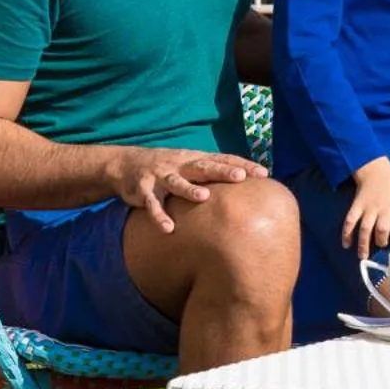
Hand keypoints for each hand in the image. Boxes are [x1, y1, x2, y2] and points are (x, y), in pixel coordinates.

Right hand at [112, 147, 268, 233]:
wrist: (126, 164)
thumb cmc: (168, 167)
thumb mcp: (190, 164)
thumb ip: (212, 172)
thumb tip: (245, 182)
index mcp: (194, 159)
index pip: (222, 159)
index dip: (242, 165)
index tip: (263, 174)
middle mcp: (180, 165)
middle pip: (204, 167)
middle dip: (222, 172)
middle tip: (241, 177)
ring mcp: (161, 176)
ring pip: (177, 183)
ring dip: (190, 189)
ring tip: (205, 197)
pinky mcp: (143, 190)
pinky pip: (152, 204)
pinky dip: (159, 216)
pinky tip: (169, 228)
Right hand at [344, 158, 389, 257]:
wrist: (377, 172)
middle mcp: (384, 209)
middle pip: (382, 229)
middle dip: (381, 241)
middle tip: (381, 245)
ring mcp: (369, 208)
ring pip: (365, 228)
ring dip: (363, 243)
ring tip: (363, 256)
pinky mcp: (357, 206)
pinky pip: (350, 220)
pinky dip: (346, 233)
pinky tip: (346, 244)